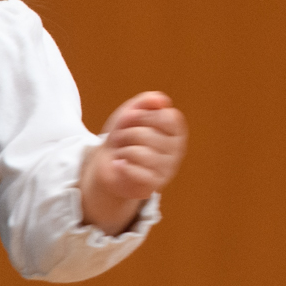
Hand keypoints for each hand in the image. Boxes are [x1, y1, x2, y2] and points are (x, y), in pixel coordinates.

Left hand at [78, 91, 186, 233]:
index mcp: (176, 131)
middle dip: (126, 133)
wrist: (109, 164)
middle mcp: (176, 150)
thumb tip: (161, 100)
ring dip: (122, 150)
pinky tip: (120, 165)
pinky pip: (136, 171)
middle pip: (146, 134)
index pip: (165, 117)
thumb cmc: (125, 136)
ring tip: (122, 152)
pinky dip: (121, 166)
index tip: (132, 118)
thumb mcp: (133, 113)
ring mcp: (167, 169)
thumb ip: (146, 101)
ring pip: (138, 152)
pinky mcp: (153, 185)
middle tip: (122, 138)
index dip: (142, 114)